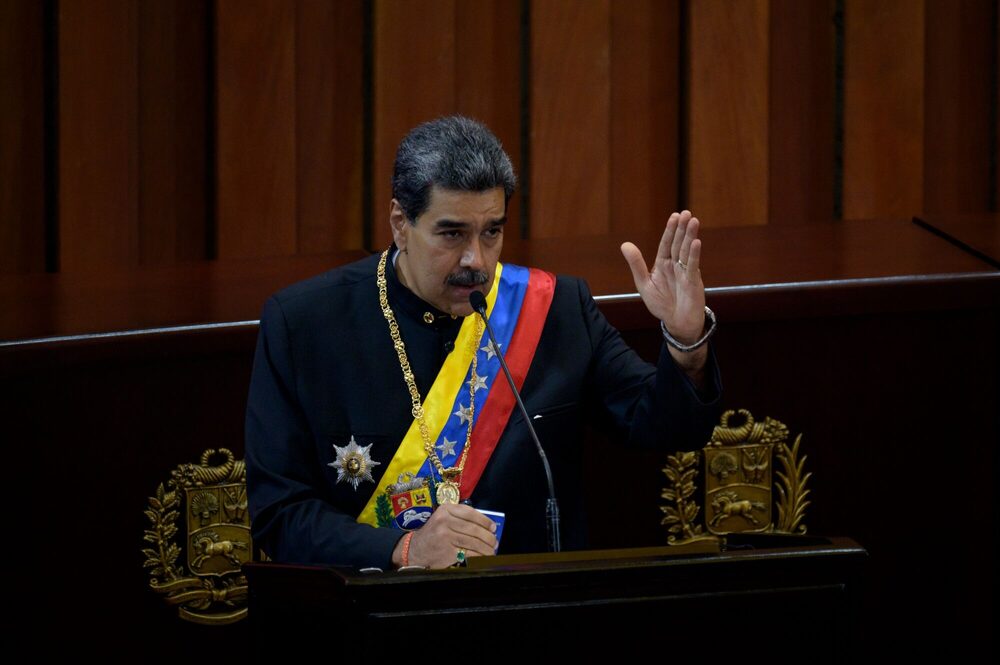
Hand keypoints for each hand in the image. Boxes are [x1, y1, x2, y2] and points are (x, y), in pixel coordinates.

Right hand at [394, 503, 496, 568]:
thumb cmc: (433, 533)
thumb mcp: (442, 519)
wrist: (415, 549)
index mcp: (445, 509)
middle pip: (474, 529)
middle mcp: (445, 521)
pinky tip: (483, 557)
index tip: (493, 527)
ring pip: (473, 542)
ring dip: (486, 548)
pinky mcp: (447, 551)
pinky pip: (469, 553)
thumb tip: (486, 526)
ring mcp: (446, 536)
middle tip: (494, 541)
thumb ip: (460, 519)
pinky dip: (479, 556)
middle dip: (488, 537)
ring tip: (491, 550)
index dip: (485, 521)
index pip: (470, 513)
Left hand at [621, 211, 707, 375]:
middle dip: (682, 228)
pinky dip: (694, 254)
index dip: (670, 230)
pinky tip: (696, 242)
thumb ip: (636, 265)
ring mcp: (685, 272)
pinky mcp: (693, 281)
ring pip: (687, 251)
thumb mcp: (644, 284)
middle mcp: (675, 265)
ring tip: (694, 221)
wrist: (676, 322)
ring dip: (690, 236)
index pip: (666, 244)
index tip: (674, 216)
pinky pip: (692, 266)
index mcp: (662, 264)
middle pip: (678, 243)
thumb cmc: (660, 304)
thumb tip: (624, 244)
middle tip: (686, 213)